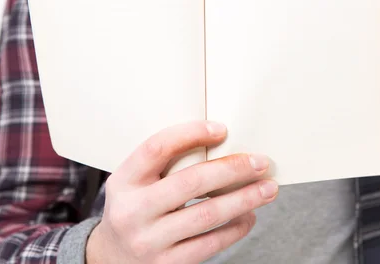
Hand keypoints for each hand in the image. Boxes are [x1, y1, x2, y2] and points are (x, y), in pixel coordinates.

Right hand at [86, 121, 277, 263]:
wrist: (111, 258)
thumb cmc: (134, 208)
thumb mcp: (135, 182)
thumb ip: (165, 165)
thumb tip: (222, 146)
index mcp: (124, 181)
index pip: (156, 148)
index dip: (191, 134)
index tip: (222, 129)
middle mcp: (133, 211)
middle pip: (191, 181)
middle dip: (233, 169)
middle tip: (261, 162)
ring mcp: (149, 241)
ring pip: (207, 214)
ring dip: (244, 199)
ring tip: (267, 188)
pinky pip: (210, 244)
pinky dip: (236, 229)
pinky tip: (249, 216)